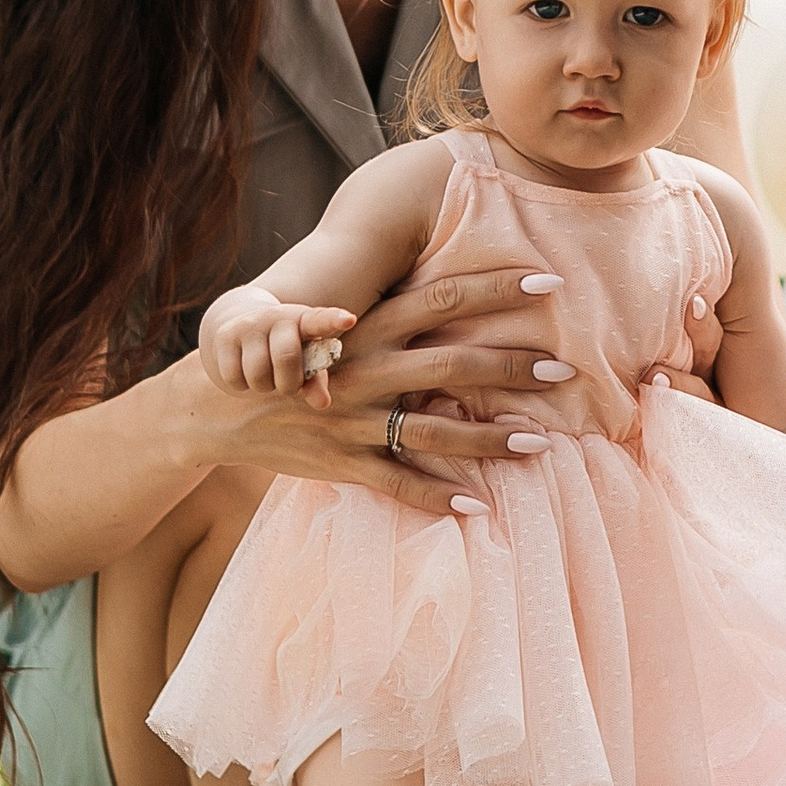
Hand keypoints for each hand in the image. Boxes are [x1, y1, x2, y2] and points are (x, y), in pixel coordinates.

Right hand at [193, 263, 573, 510]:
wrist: (220, 407)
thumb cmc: (300, 359)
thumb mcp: (344, 327)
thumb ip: (398, 317)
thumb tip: (465, 291)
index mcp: (367, 327)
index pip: (441, 297)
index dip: (495, 286)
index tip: (549, 278)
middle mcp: (365, 370)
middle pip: (450, 364)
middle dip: (511, 367)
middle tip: (564, 369)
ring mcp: (353, 421)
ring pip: (434, 433)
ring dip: (490, 440)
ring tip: (542, 445)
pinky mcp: (342, 464)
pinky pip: (396, 485)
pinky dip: (435, 498)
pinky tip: (478, 507)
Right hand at [201, 286, 358, 403]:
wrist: (244, 324)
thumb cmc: (285, 348)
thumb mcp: (304, 360)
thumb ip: (315, 380)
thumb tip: (322, 403)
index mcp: (303, 319)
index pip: (320, 320)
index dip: (334, 320)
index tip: (349, 320)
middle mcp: (275, 316)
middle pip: (286, 356)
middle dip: (288, 383)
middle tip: (288, 386)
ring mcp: (248, 324)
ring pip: (257, 372)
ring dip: (264, 387)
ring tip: (267, 378)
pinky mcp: (224, 336)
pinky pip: (233, 376)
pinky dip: (242, 386)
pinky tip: (246, 374)